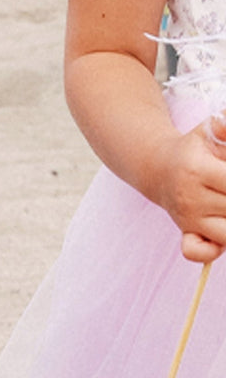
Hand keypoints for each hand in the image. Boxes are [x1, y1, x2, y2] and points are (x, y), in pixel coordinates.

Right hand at [158, 115, 225, 261]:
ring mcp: (187, 218)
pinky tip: (221, 232)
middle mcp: (190, 197)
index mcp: (197, 169)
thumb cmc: (193, 148)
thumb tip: (223, 124)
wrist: (158, 167)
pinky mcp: (186, 232)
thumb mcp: (208, 130)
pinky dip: (212, 250)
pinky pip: (197, 252)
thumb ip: (224, 126)